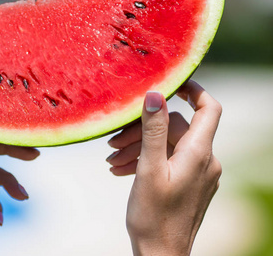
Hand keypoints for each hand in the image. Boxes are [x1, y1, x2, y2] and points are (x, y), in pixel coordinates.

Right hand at [107, 81, 221, 254]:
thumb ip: (153, 130)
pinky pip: (168, 161)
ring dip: (139, 148)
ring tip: (112, 160)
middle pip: (175, 129)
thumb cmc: (154, 216)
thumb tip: (156, 95)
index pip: (208, 109)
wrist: (161, 254)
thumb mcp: (149, 169)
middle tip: (113, 143)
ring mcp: (197, 174)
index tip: (171, 82)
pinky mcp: (189, 184)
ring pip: (167, 146)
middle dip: (143, 130)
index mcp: (198, 153)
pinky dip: (147, 160)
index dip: (193, 90)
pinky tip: (122, 170)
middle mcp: (204, 161)